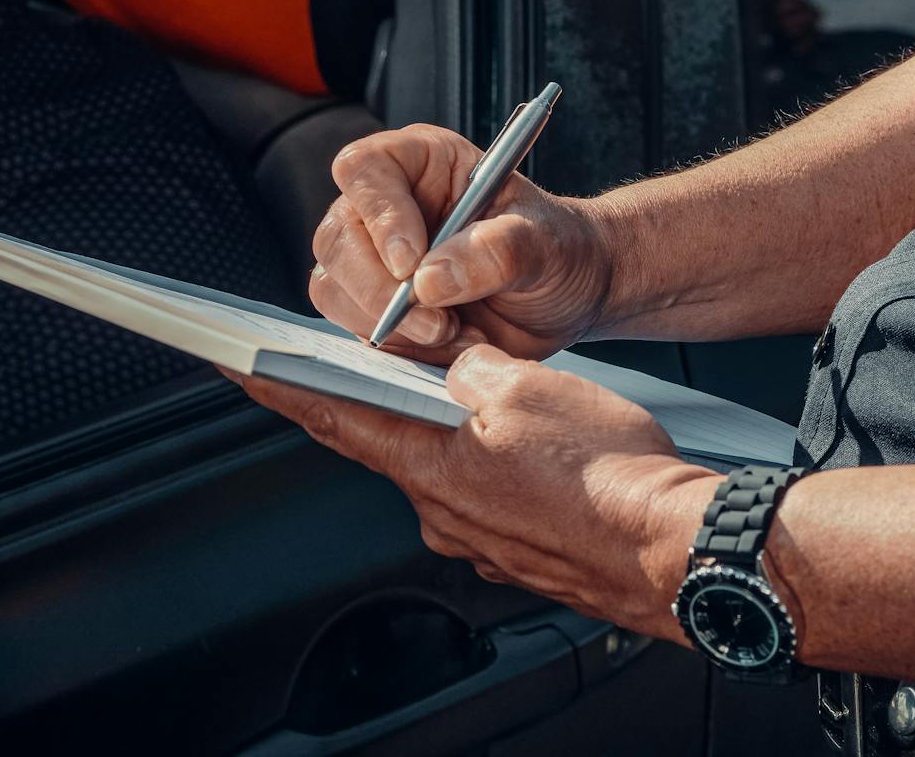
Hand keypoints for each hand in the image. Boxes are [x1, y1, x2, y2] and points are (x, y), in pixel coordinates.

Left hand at [235, 344, 720, 641]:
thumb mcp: (528, 387)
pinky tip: (529, 445)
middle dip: (377, 399)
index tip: (238, 366)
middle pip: (388, 440)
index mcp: (431, 466)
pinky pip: (486, 493)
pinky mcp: (519, 548)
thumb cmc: (611, 476)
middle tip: (368, 361)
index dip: (281, 388)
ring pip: (444, 466)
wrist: (676, 552)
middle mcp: (444, 510)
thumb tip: (456, 368)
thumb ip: (472, 371)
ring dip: (446, 430)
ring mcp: (481, 536)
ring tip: (486, 394)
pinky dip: (488, 462)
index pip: (333, 417)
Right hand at [311, 124, 616, 360]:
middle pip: (338, 239)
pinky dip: (402, 349)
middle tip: (440, 321)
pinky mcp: (376, 306)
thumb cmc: (559, 248)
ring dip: (392, 326)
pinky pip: (357, 331)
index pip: (364, 170)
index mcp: (421, 161)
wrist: (569, 295)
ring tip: (458, 333)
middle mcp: (387, 205)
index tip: (412, 263)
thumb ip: (498, 250)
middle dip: (381, 291)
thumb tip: (431, 278)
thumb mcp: (546, 241)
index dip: (379, 216)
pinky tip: (452, 345)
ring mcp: (374, 258)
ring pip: (335, 289)